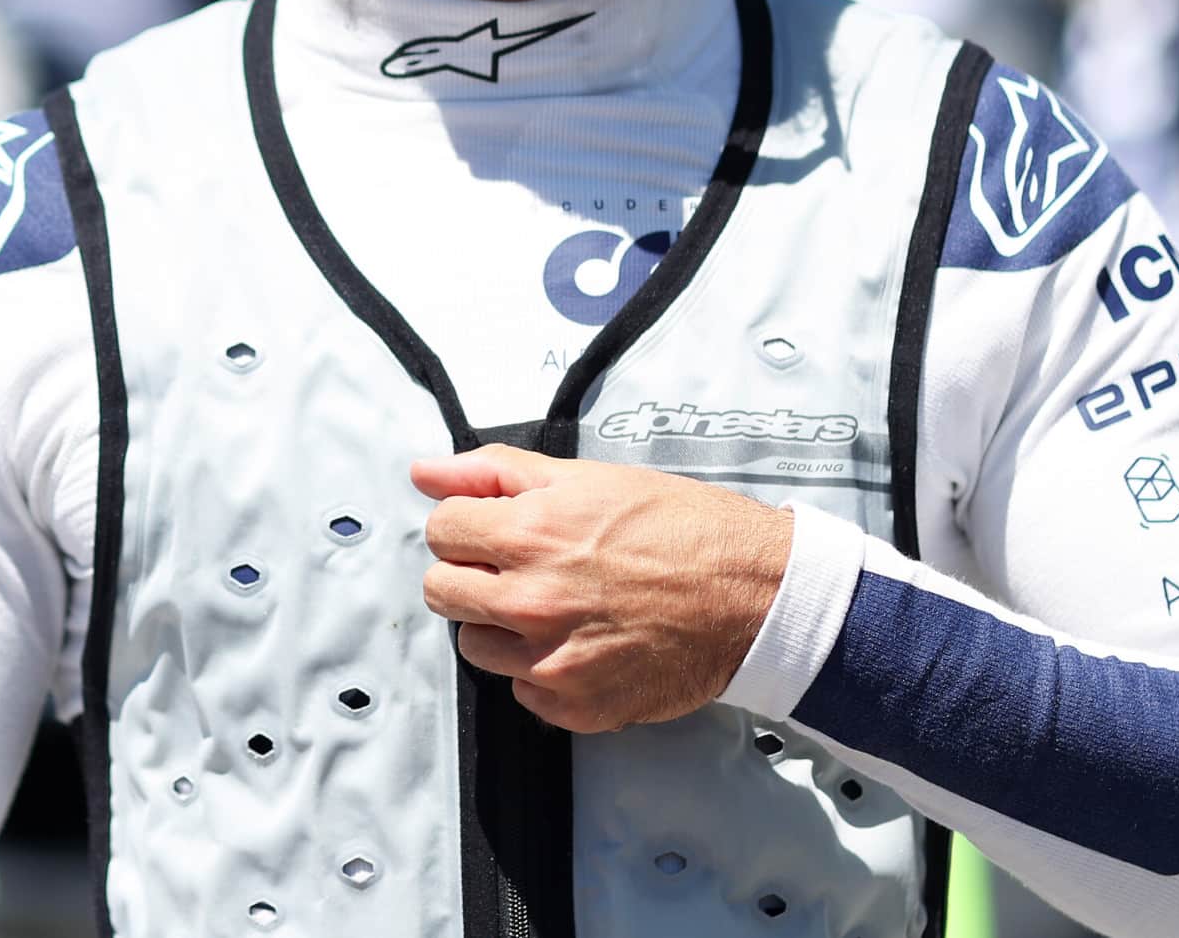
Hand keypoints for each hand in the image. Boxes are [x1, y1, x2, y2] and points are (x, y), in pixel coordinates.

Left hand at [411, 444, 792, 733]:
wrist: (754, 595)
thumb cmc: (682, 528)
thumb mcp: (588, 478)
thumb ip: (494, 473)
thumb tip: (423, 473)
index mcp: (529, 535)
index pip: (440, 531)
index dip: (468, 523)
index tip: (498, 527)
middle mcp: (530, 602)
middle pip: (440, 591)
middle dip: (471, 572)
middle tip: (522, 565)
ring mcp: (551, 661)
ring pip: (477, 645)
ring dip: (502, 625)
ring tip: (559, 604)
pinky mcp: (576, 706)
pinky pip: (523, 690)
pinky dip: (543, 669)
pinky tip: (584, 641)